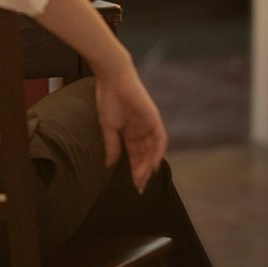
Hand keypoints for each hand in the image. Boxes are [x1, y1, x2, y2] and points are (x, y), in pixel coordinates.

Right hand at [94, 64, 167, 193]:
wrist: (113, 80)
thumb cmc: (108, 100)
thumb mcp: (108, 127)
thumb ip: (112, 145)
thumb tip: (110, 164)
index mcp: (129, 132)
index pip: (134, 155)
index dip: (134, 170)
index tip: (134, 185)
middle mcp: (141, 130)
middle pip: (144, 155)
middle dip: (142, 171)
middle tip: (139, 187)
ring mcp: (149, 125)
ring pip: (152, 150)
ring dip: (148, 165)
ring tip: (142, 178)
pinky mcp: (154, 119)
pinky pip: (159, 139)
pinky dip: (157, 152)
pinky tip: (153, 164)